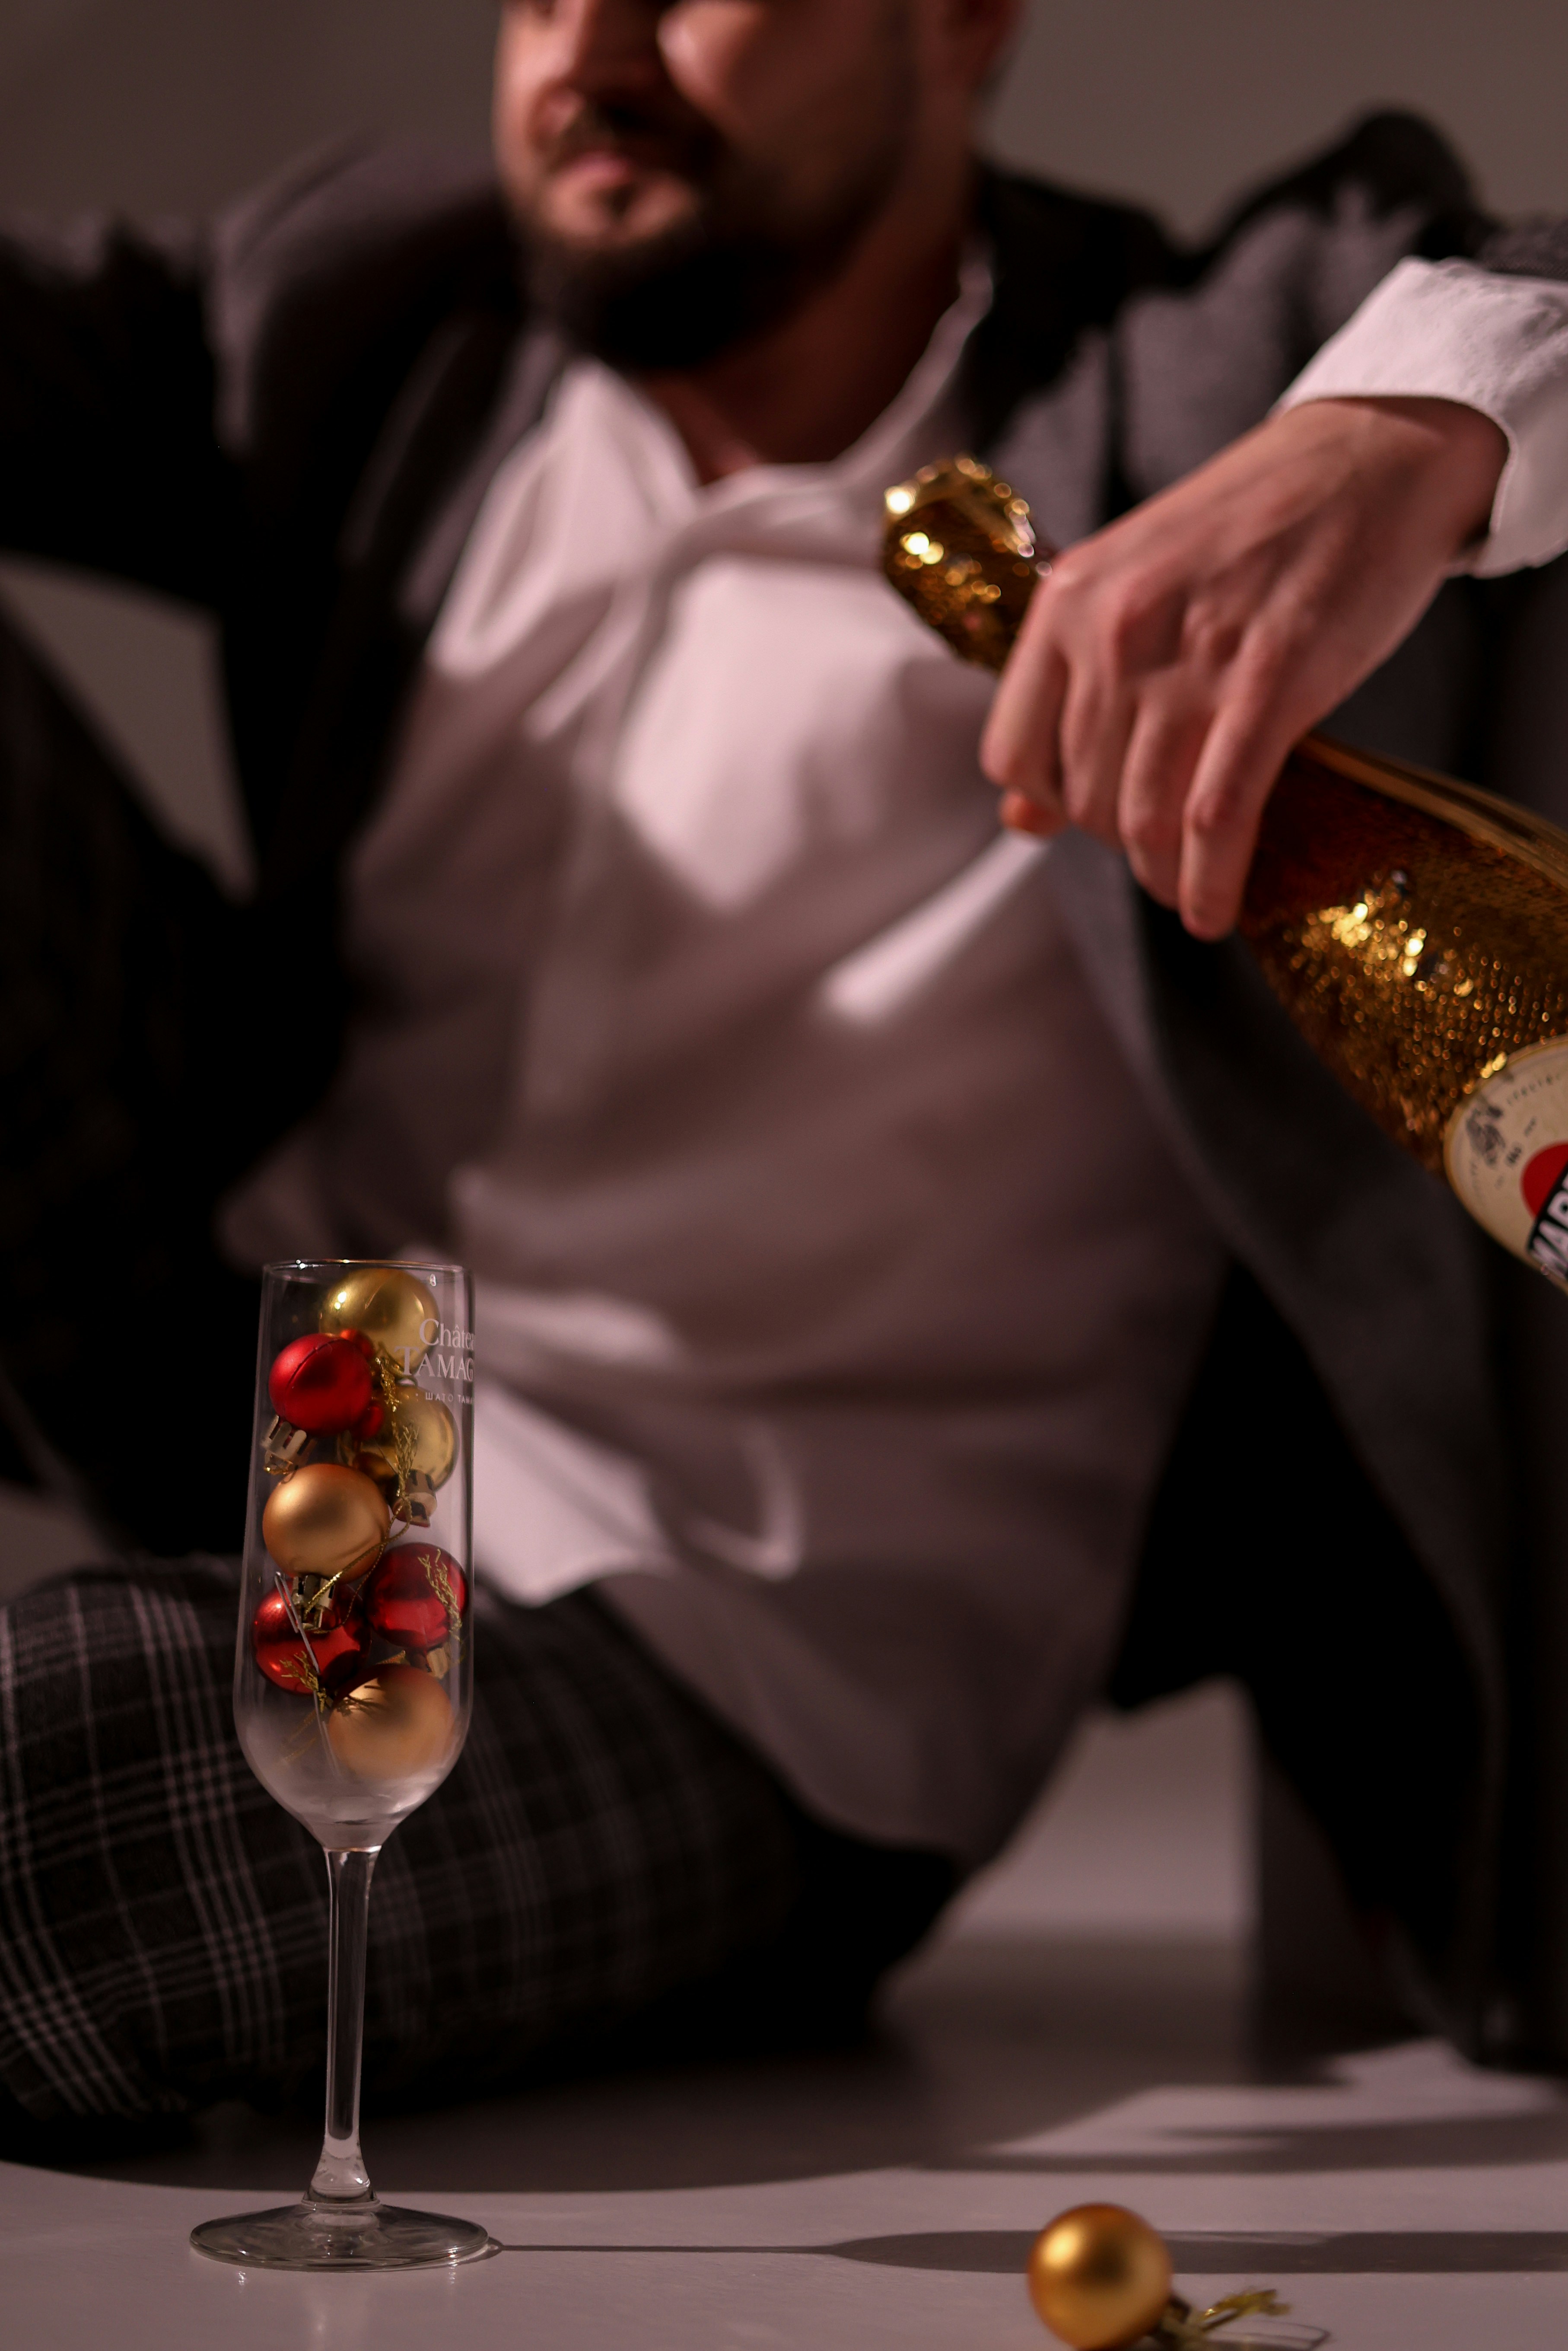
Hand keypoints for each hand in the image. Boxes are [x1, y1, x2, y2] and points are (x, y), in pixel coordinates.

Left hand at [979, 396, 1507, 938]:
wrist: (1367, 456)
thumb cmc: (1249, 529)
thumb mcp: (1132, 587)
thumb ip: (1070, 692)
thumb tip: (1019, 818)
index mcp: (1068, 604)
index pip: (1014, 755)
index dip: (1052, 806)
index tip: (1093, 818)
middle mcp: (1116, 631)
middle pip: (1085, 797)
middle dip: (1120, 844)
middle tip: (1161, 851)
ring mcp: (1193, 658)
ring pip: (1147, 818)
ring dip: (1164, 877)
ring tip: (1185, 893)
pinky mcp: (1273, 683)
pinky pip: (1218, 818)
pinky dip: (1211, 882)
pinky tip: (1214, 912)